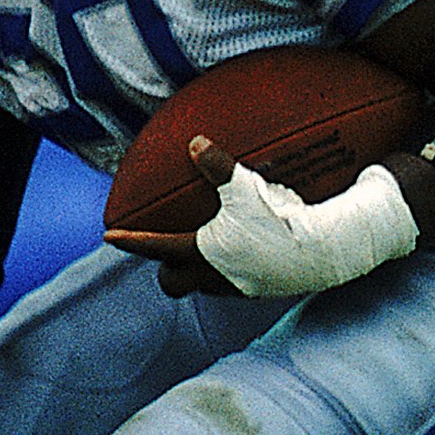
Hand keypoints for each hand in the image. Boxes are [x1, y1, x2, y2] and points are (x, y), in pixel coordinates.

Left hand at [106, 139, 420, 297]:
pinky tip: (245, 255)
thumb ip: (217, 165)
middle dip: (165, 269)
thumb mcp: (246, 186)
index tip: (110, 238)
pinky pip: (233, 286)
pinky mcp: (262, 293)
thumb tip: (195, 142)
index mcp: (202, 252)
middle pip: (173, 283)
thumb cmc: (280, 217)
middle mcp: (214, 276)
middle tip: (166, 251)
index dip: (130, 241)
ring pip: (203, 287)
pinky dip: (228, 273)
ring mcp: (238, 289)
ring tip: (205, 252)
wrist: (325, 250)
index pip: (155, 247)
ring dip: (197, 272)